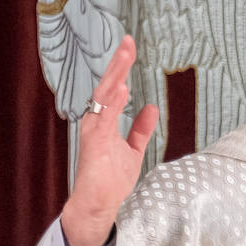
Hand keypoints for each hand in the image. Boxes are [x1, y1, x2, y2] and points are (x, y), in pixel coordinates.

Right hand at [61, 35, 158, 245]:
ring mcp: (94, 131)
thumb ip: (140, 129)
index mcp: (105, 121)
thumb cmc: (111, 179)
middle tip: (128, 41)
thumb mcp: (133, 149)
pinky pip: (104, 118)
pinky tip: (122, 87)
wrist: (99, 204)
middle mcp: (97, 121)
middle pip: (108, 86)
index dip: (122, 67)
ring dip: (115, 75)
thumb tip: (150, 108)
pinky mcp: (95, 143)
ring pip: (104, 96)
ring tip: (125, 55)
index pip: (114, 88)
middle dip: (118, 63)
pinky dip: (112, 102)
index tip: (130, 47)